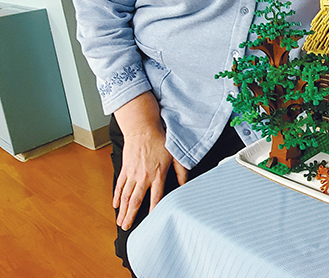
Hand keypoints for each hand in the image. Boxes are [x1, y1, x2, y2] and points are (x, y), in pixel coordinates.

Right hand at [113, 93, 187, 230]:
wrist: (142, 128)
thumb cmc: (160, 139)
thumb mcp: (175, 154)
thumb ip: (181, 171)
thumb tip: (186, 184)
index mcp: (157, 174)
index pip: (156, 197)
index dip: (154, 211)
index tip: (151, 222)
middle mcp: (144, 177)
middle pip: (136, 201)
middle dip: (131, 216)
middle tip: (127, 228)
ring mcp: (132, 173)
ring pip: (126, 196)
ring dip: (123, 210)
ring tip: (120, 221)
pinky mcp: (125, 168)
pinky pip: (120, 185)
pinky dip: (117, 195)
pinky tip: (116, 204)